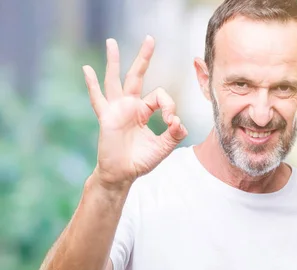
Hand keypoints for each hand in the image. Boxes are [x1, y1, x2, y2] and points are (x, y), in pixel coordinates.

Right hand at [83, 35, 187, 189]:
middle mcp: (130, 106)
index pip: (160, 97)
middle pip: (137, 76)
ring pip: (115, 80)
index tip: (171, 122)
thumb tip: (180, 122)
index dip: (169, 106)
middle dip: (143, 57)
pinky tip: (86, 69)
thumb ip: (174, 135)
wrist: (122, 174)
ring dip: (114, 61)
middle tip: (150, 38)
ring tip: (112, 42)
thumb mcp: (163, 148)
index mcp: (144, 111)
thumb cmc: (140, 161)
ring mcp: (117, 110)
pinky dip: (92, 85)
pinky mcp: (107, 117)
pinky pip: (98, 99)